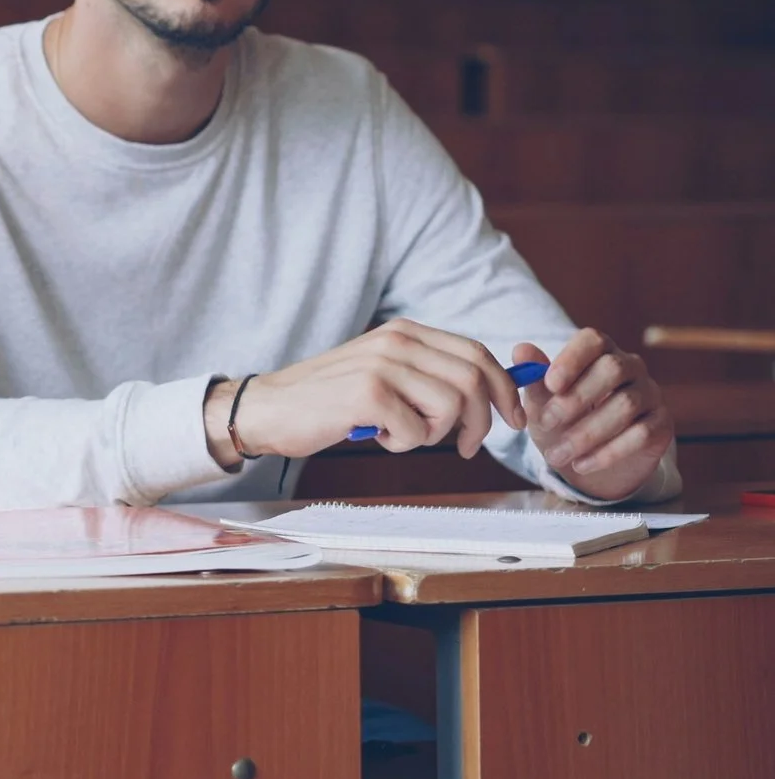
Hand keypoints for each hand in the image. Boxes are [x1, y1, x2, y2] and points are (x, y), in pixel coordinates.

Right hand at [216, 319, 528, 464]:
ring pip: (451, 406)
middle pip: (474, 379)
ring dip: (435, 434)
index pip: (476, 353)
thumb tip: (489, 393)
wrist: (267, 409)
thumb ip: (426, 374)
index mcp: (404, 332)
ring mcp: (381, 366)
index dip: (504, 389)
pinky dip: (402, 443)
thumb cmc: (327, 400)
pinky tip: (375, 435)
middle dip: (482, 420)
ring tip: (402, 435)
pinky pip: (417, 431)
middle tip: (466, 446)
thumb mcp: (382, 372)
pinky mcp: (367, 395)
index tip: (511, 419)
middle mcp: (396, 341)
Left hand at [516, 331, 671, 501]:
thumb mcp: (542, 401)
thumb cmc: (562, 420)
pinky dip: (607, 452)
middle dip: (575, 398)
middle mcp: (631, 366)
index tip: (550, 384)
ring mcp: (650, 394)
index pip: (592, 340)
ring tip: (556, 454)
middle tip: (545, 422)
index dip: (572, 359)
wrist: (588, 460)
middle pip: (612, 369)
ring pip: (625, 405)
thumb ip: (534, 377)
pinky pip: (641, 434)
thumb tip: (520, 350)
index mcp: (599, 352)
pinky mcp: (662, 425)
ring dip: (586, 432)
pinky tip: (581, 465)